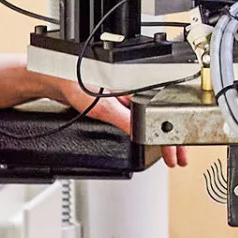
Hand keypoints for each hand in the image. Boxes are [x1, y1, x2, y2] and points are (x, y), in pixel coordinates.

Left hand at [38, 68, 183, 166]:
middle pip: (164, 116)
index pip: (165, 114)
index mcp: (142, 86)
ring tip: (168, 151)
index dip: (172, 137)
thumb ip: (126, 121)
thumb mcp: (104, 108)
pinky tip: (151, 139)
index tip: (176, 153)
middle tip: (176, 158)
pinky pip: (143, 116)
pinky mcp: (123, 99)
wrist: (60, 79)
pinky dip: (150, 130)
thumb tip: (142, 135)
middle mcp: (139, 88)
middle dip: (172, 140)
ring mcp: (132, 94)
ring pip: (155, 117)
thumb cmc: (79, 82)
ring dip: (162, 135)